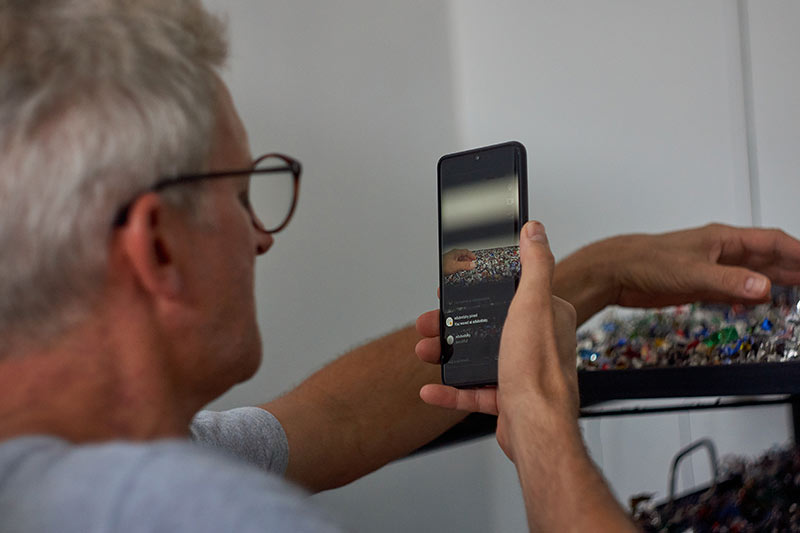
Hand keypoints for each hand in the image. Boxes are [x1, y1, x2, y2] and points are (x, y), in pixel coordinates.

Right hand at [417, 222, 577, 453]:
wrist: (537, 429)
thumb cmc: (539, 372)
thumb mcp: (532, 305)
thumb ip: (535, 265)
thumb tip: (535, 231)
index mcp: (545, 317)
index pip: (510, 292)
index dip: (479, 289)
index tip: (454, 289)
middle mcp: (536, 342)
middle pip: (487, 325)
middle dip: (453, 324)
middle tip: (429, 322)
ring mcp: (521, 371)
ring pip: (476, 356)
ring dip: (446, 353)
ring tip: (424, 350)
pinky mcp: (508, 398)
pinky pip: (472, 391)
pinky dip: (450, 389)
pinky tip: (431, 388)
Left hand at [442, 248, 475, 274]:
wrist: (436, 269)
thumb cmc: (443, 265)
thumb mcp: (456, 266)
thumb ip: (465, 265)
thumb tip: (473, 264)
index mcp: (455, 252)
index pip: (466, 251)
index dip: (471, 255)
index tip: (475, 258)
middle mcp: (453, 254)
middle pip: (463, 255)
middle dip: (468, 258)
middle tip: (472, 262)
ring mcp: (450, 258)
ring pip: (459, 258)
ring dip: (464, 262)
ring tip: (467, 266)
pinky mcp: (448, 262)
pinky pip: (456, 262)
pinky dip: (460, 264)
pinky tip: (460, 268)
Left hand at [555, 223, 799, 324]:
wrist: (615, 272)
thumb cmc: (645, 260)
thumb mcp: (692, 271)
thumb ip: (729, 281)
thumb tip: (764, 287)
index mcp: (723, 239)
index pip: (772, 242)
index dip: (797, 252)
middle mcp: (721, 252)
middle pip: (767, 259)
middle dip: (793, 268)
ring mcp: (711, 269)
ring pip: (752, 276)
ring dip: (775, 284)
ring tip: (798, 293)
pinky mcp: (700, 286)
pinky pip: (734, 292)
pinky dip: (750, 298)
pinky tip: (761, 302)